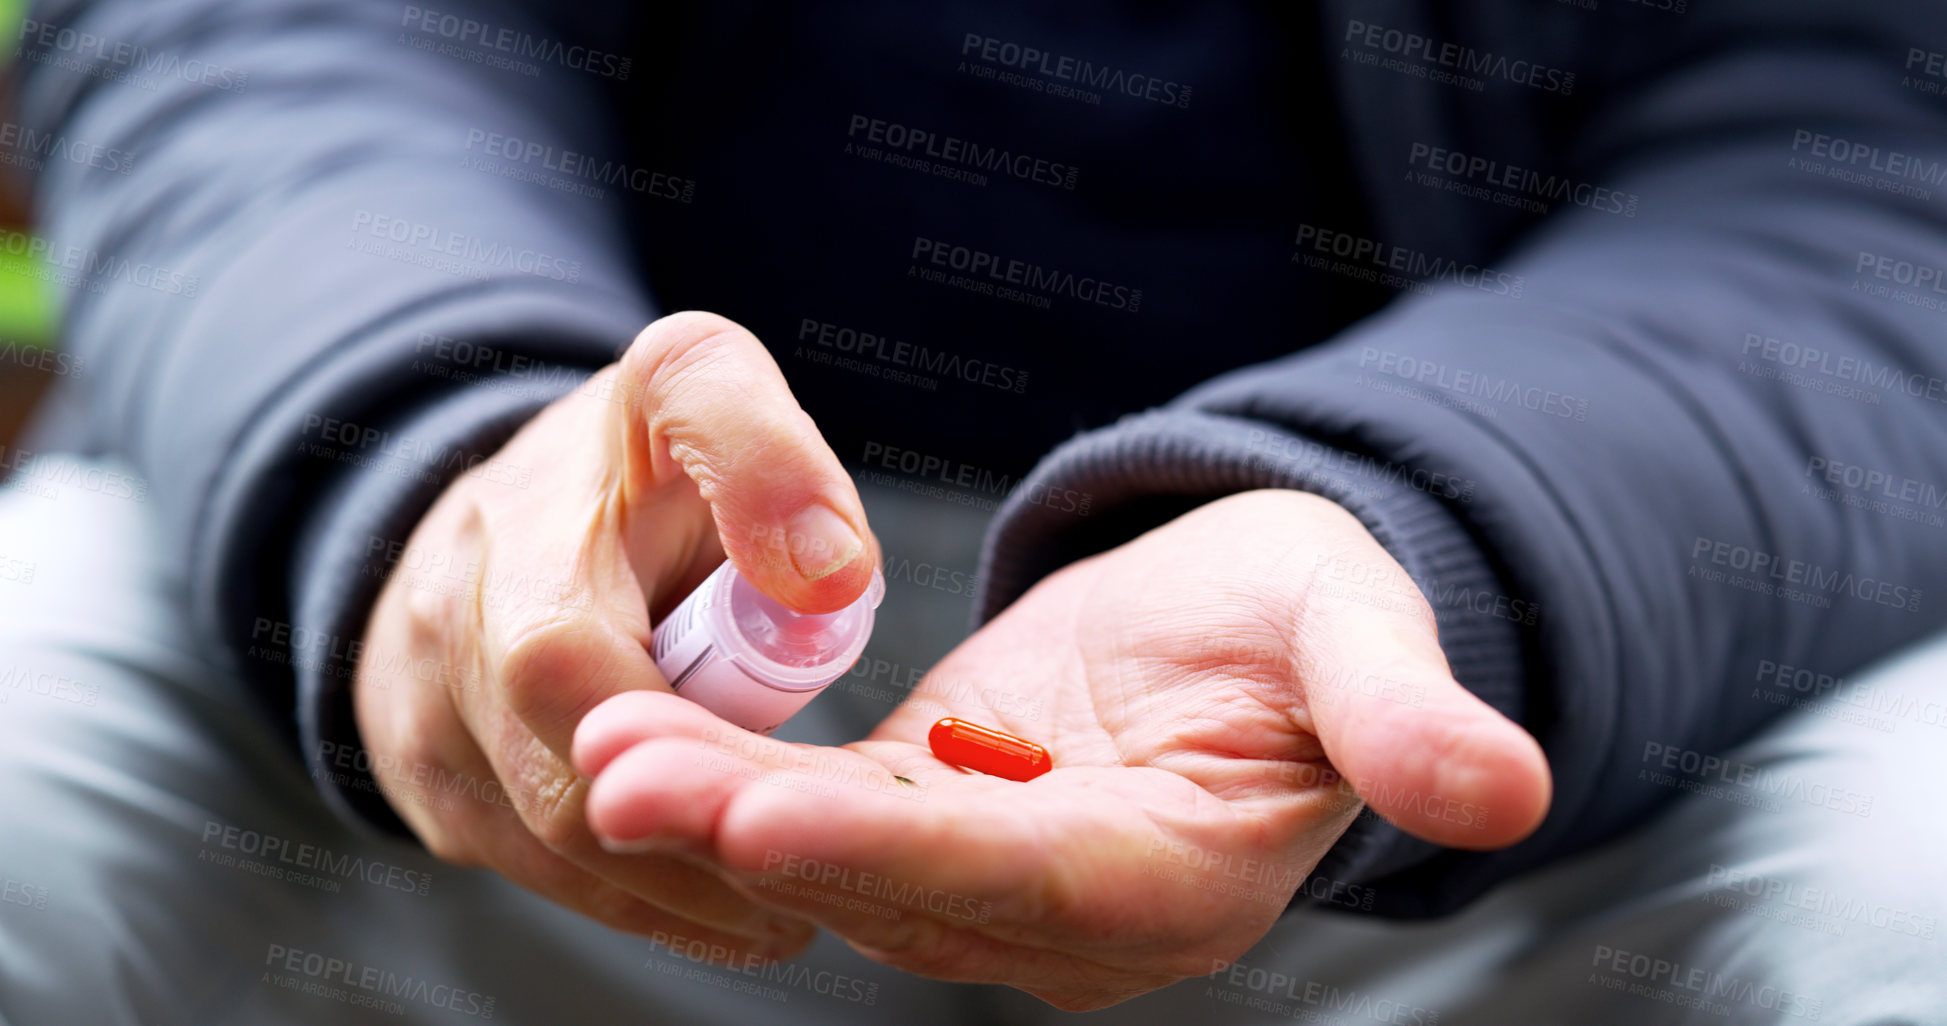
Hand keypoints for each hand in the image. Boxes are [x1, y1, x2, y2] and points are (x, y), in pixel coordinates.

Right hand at [352, 311, 878, 960]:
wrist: (507, 507)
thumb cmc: (631, 458)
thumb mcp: (699, 388)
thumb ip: (763, 449)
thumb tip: (830, 574)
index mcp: (520, 529)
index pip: (562, 663)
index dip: (673, 740)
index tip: (784, 787)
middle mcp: (446, 627)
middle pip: (562, 790)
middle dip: (696, 835)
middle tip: (813, 868)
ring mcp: (420, 719)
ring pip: (551, 851)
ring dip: (677, 883)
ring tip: (785, 897)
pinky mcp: (434, 788)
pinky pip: (537, 870)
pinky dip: (635, 890)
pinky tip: (720, 895)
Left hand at [571, 489, 1549, 1009]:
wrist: (1252, 623)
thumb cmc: (1309, 613)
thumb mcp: (1360, 631)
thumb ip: (1405, 717)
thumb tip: (1509, 791)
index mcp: (1176, 880)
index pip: (1021, 876)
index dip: (892, 848)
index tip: (762, 808)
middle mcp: (1071, 909)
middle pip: (901, 887)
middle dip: (759, 838)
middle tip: (621, 779)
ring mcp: (995, 879)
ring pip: (839, 862)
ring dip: (718, 811)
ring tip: (601, 748)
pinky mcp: (938, 821)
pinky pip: (827, 812)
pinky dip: (736, 778)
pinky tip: (638, 731)